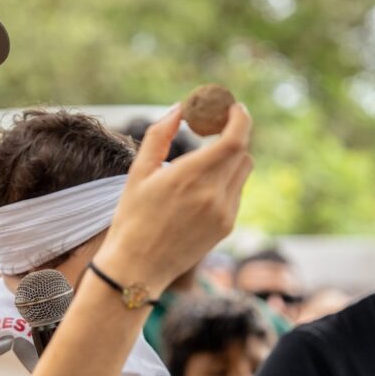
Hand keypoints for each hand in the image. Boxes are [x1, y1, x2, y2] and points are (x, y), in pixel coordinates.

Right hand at [96, 102, 252, 293]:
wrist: (137, 268)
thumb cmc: (132, 218)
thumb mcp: (138, 173)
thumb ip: (158, 136)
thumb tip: (178, 109)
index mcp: (190, 176)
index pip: (235, 140)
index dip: (240, 119)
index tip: (234, 108)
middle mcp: (213, 195)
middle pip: (242, 153)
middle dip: (234, 136)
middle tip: (217, 128)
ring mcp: (223, 213)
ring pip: (242, 173)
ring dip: (231, 159)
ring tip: (207, 159)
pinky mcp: (226, 227)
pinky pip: (236, 194)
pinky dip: (226, 182)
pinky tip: (202, 189)